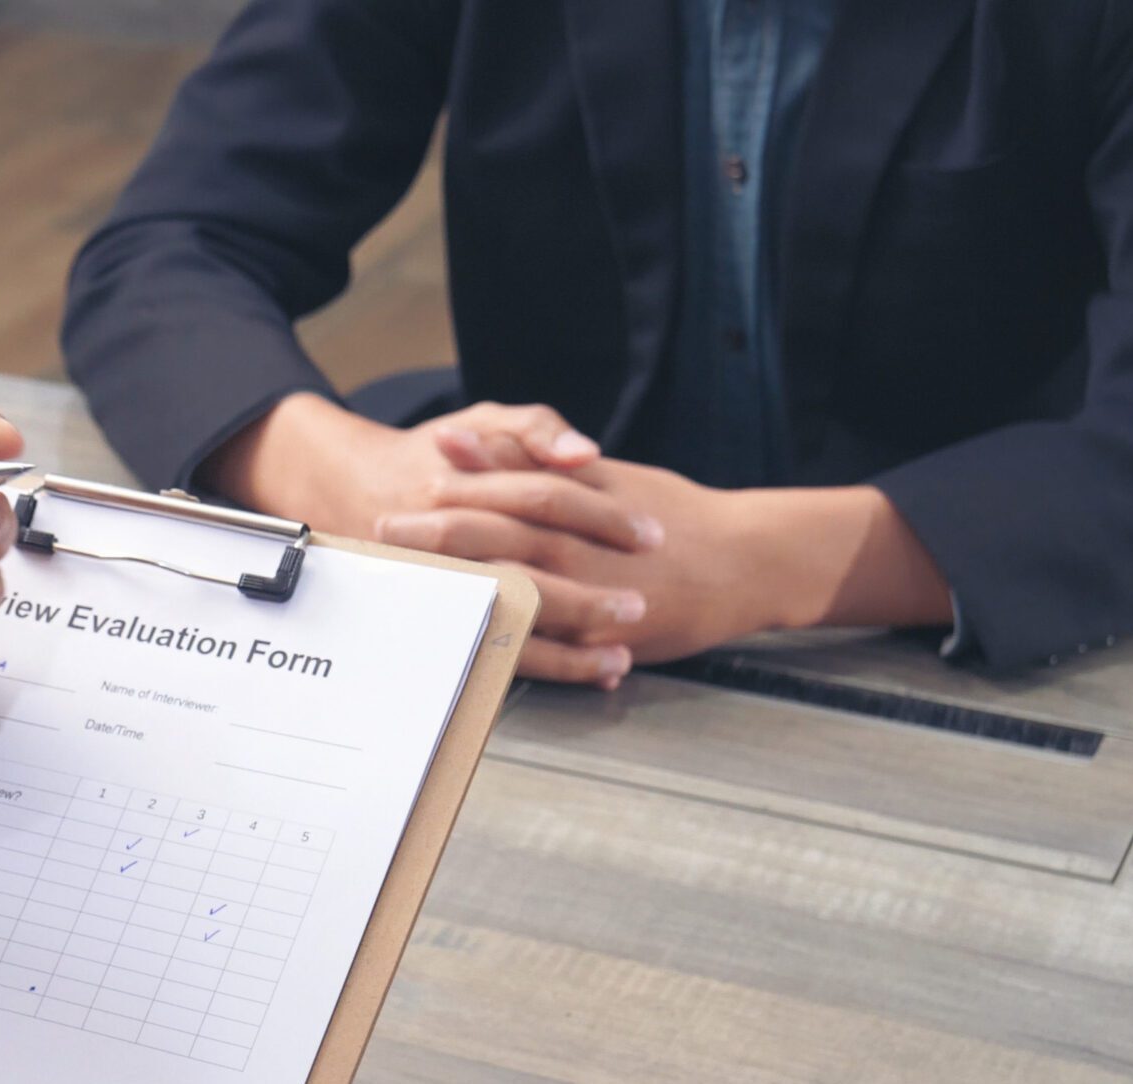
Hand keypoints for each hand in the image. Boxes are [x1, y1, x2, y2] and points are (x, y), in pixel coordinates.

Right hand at [204, 395, 659, 681]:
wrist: (357, 488)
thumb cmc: (436, 454)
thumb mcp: (485, 420)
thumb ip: (534, 429)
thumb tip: (583, 454)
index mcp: (468, 484)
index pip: (544, 498)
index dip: (602, 517)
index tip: (649, 534)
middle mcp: (452, 538)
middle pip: (528, 571)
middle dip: (587, 596)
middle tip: (640, 605)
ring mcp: (446, 580)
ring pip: (510, 624)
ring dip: (570, 648)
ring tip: (622, 657)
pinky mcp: (444, 613)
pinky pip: (495, 652)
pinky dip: (547, 666)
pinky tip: (591, 672)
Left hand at [382, 458, 954, 679]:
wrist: (745, 558)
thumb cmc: (671, 512)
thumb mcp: (601, 475)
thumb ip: (528, 458)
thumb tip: (458, 439)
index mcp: (576, 506)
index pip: (504, 499)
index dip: (451, 500)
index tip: (403, 498)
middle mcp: (580, 552)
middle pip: (498, 547)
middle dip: (439, 546)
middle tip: (387, 539)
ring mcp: (594, 601)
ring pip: (519, 599)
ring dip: (465, 596)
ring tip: (417, 594)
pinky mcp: (607, 642)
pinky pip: (554, 653)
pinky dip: (518, 651)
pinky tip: (476, 649)